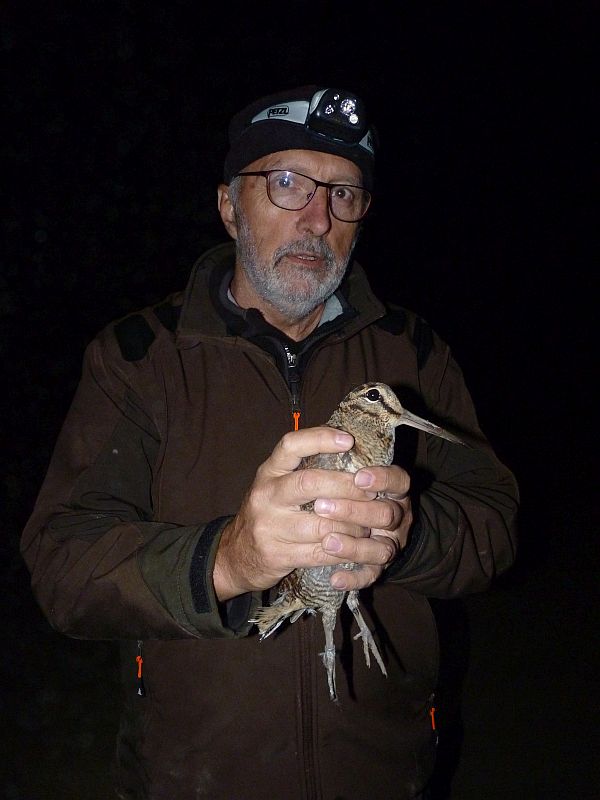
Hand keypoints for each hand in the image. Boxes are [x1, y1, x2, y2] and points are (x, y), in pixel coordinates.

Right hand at [213, 426, 393, 600]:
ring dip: (352, 524)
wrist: (237, 554)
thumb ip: (302, 468)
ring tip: (371, 523)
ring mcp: (268, 526)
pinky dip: (343, 550)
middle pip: (310, 483)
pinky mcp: (276, 555)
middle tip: (373, 490)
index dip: (320, 439)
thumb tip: (348, 447)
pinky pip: (318, 554)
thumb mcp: (276, 484)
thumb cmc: (268, 513)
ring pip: (320, 524)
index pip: (291, 445)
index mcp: (268, 472)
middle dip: (347, 486)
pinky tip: (357, 546)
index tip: (348, 440)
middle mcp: (265, 495)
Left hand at [314, 464, 412, 591]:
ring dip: (353, 546)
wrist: (373, 530)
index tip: (359, 477)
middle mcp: (397, 516)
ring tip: (326, 541)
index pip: (398, 480)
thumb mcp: (353, 475)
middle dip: (354, 511)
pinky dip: (353, 579)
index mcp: (393, 490)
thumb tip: (325, 441)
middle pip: (386, 514)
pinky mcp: (379, 568)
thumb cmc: (351, 494)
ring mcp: (390, 543)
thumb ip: (345, 463)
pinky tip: (334, 578)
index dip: (381, 479)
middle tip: (321, 506)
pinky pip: (371, 577)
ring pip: (381, 549)